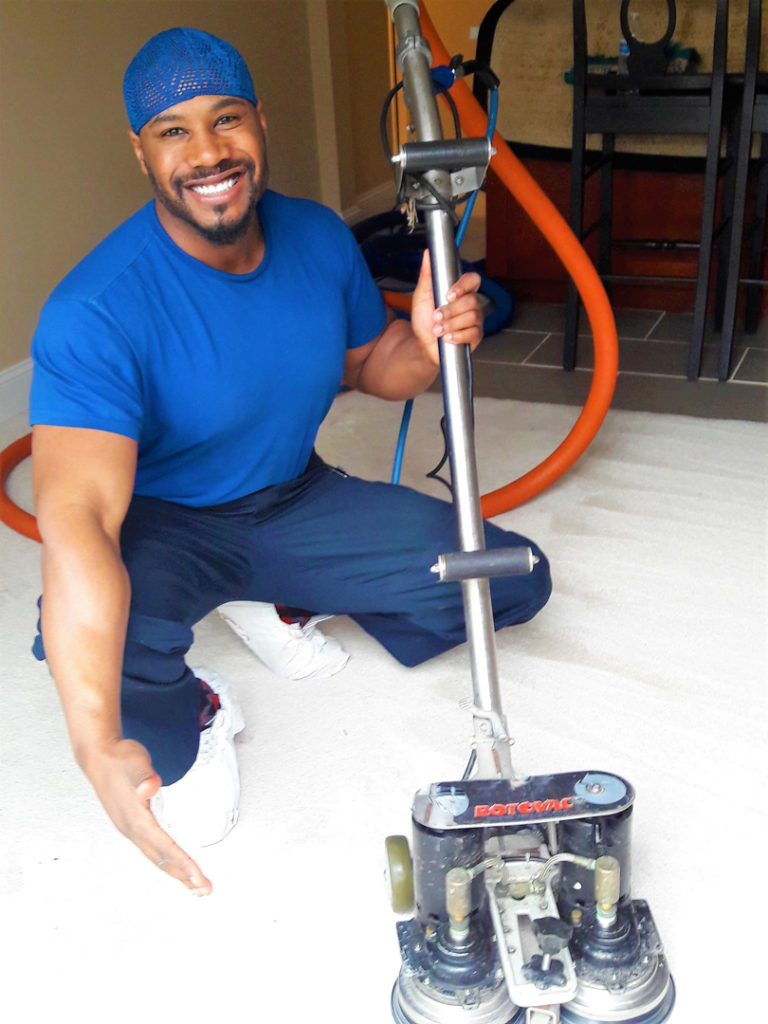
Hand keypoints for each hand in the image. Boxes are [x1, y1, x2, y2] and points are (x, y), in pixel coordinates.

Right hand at [82, 738, 211, 895]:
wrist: (98, 756)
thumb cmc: (120, 758)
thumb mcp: (135, 762)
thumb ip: (144, 776)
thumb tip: (150, 786)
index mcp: (136, 820)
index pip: (164, 847)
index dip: (183, 863)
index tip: (198, 877)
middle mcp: (132, 829)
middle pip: (161, 859)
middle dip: (183, 876)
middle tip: (204, 890)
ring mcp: (130, 829)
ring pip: (155, 857)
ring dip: (175, 872)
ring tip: (192, 885)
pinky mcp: (130, 824)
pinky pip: (151, 849)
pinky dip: (166, 860)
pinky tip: (172, 862)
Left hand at [410, 249, 483, 367]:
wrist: (422, 344)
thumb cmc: (424, 320)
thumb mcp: (421, 296)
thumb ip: (426, 276)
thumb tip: (428, 254)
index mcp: (461, 291)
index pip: (473, 280)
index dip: (463, 286)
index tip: (448, 295)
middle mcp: (471, 303)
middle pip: (471, 301)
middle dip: (450, 311)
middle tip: (436, 317)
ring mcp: (475, 320)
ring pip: (472, 317)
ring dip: (451, 324)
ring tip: (437, 330)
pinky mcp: (476, 336)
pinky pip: (473, 333)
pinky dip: (458, 336)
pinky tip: (447, 338)